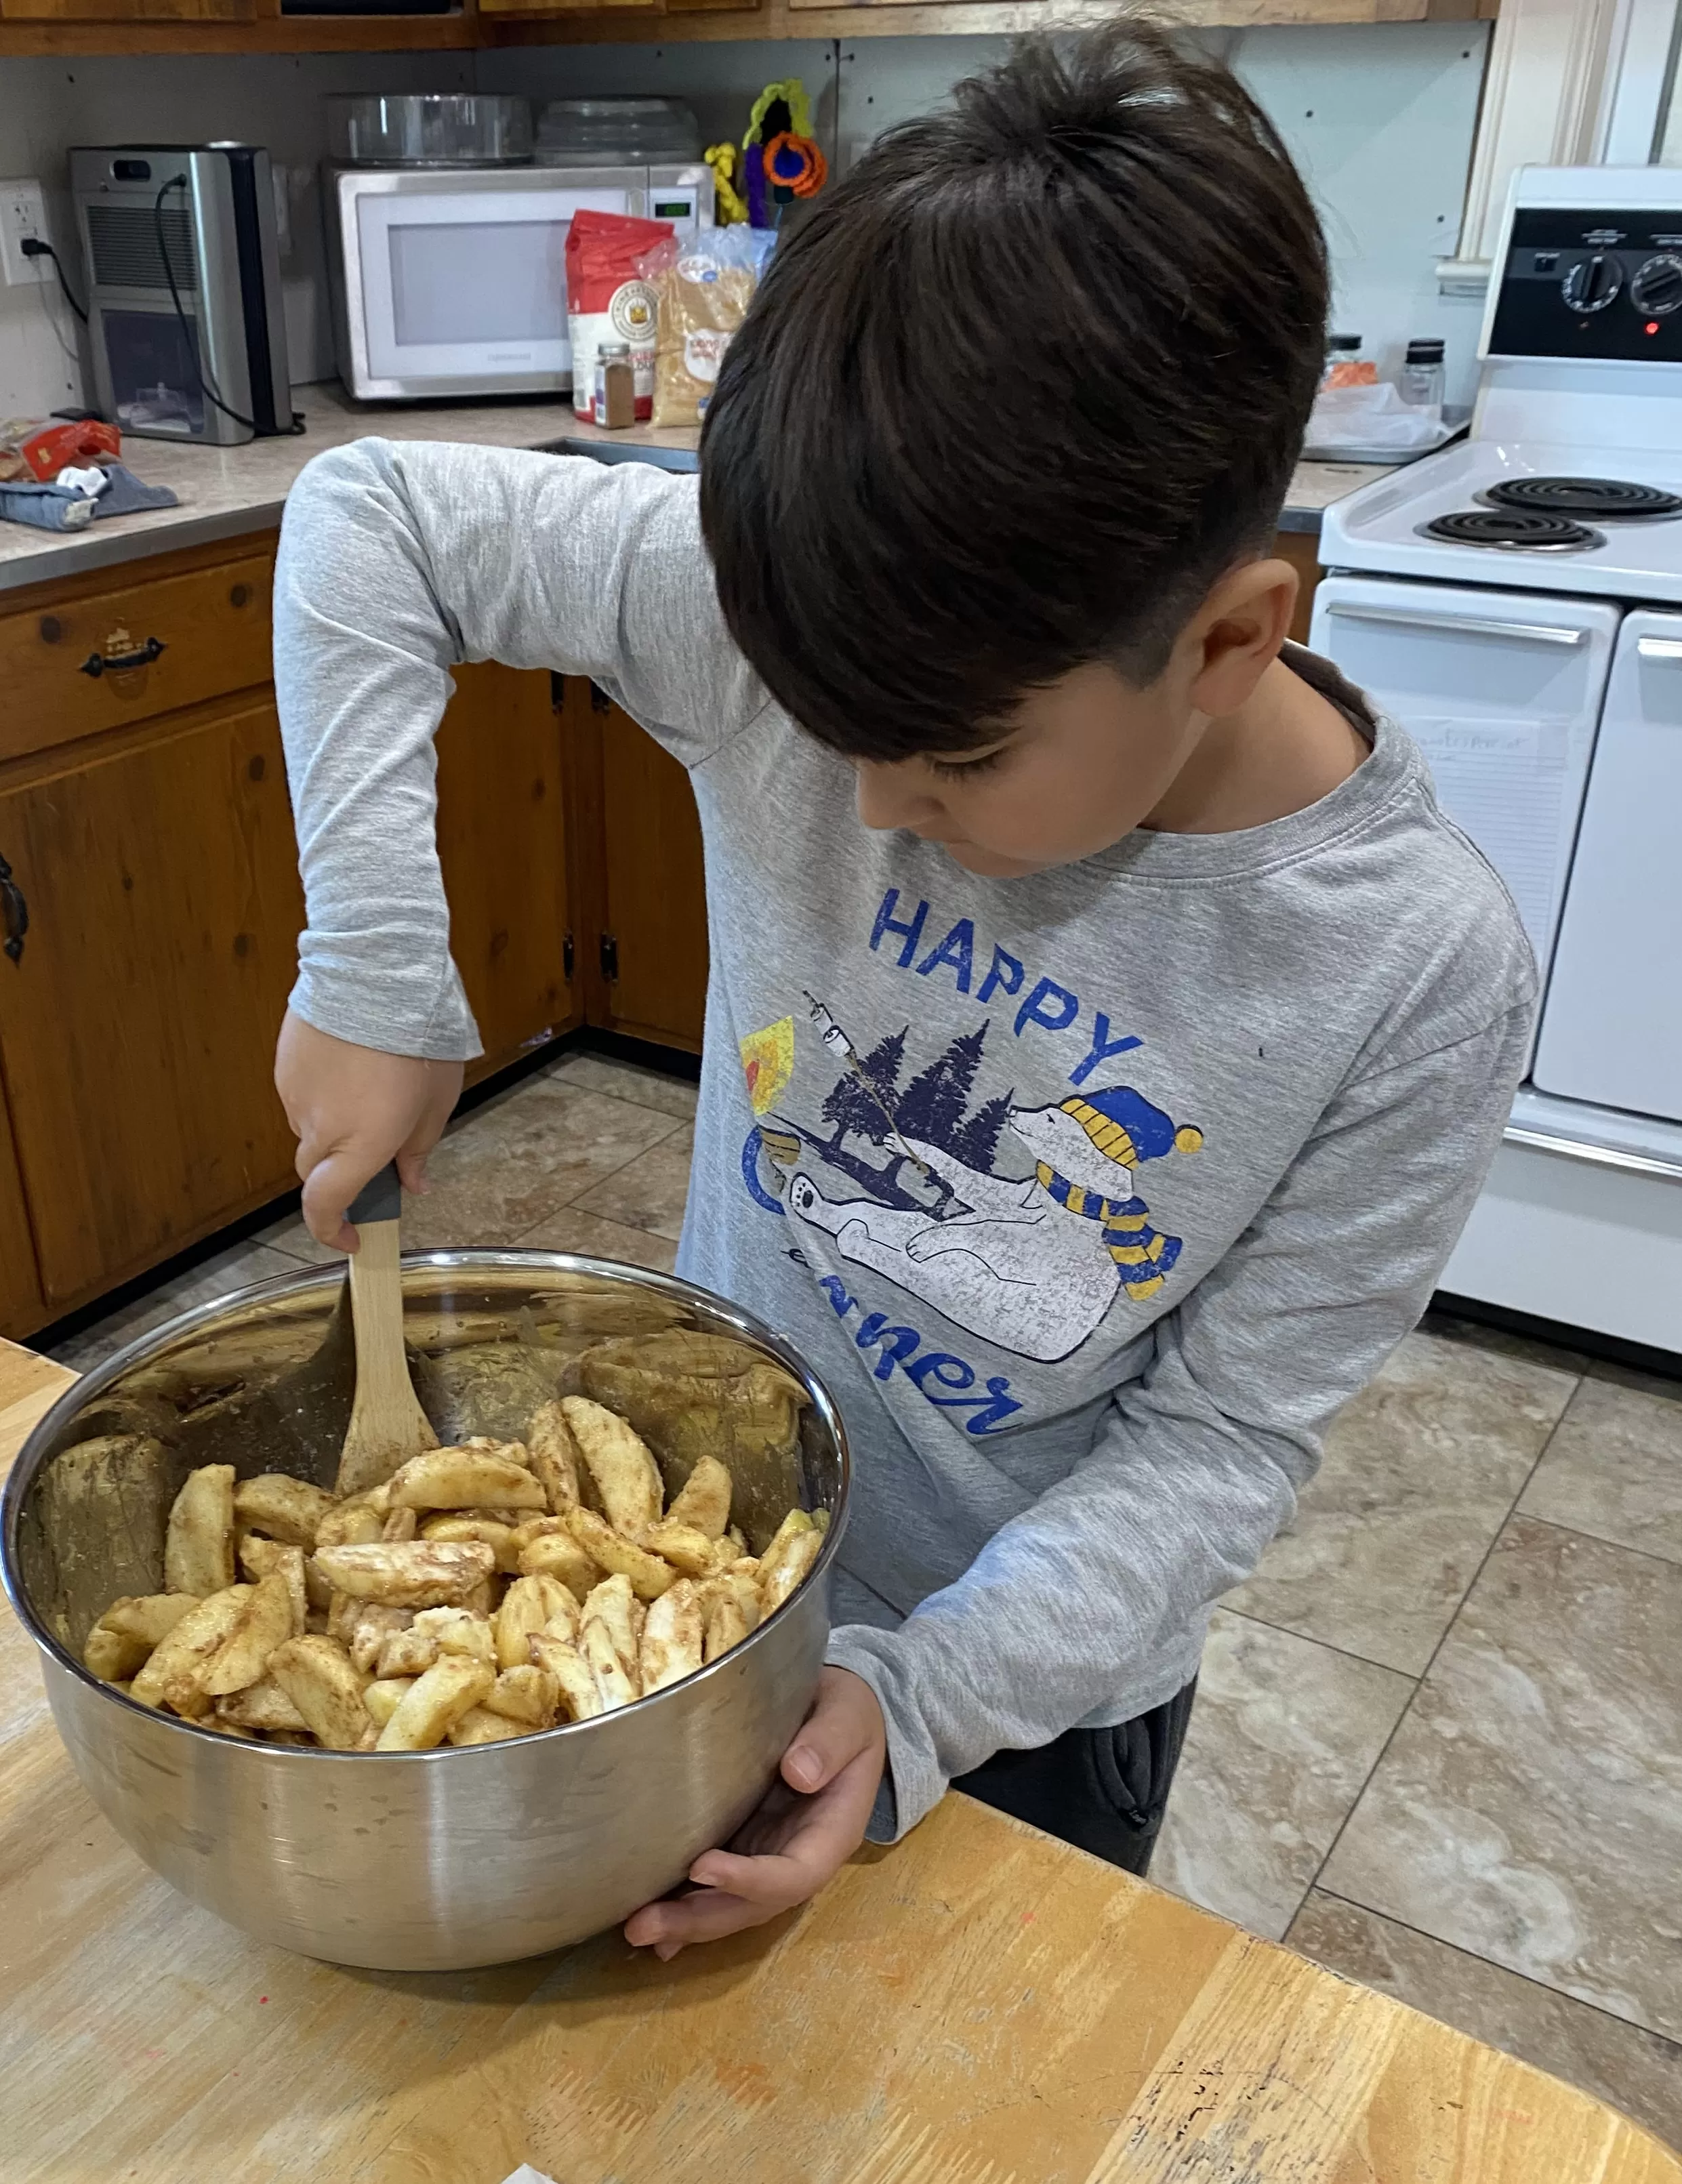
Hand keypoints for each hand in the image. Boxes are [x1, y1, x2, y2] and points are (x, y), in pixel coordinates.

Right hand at [275, 1008, 462, 1250]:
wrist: (376, 971)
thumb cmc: (417, 1036)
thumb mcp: (437, 1099)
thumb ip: (419, 1148)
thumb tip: (413, 1182)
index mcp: (361, 1144)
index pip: (326, 1205)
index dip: (331, 1231)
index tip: (349, 1238)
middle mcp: (321, 1127)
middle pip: (314, 1172)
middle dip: (339, 1175)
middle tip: (374, 1150)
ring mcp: (296, 1095)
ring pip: (308, 1131)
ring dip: (332, 1128)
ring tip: (369, 1089)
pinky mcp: (284, 1065)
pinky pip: (300, 1096)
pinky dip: (321, 1095)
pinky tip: (348, 1066)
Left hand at [624, 1667, 886, 1959]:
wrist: (840, 1716)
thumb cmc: (847, 1713)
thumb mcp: (848, 1715)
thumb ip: (829, 1740)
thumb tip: (799, 1773)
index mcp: (832, 1834)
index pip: (795, 1874)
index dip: (749, 1880)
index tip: (701, 1867)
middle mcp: (799, 1858)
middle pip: (754, 1906)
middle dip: (700, 1919)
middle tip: (640, 1926)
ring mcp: (769, 1856)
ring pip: (731, 1906)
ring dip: (685, 1923)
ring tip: (635, 1929)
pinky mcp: (744, 1845)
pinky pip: (715, 1888)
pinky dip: (684, 1907)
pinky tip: (648, 1928)